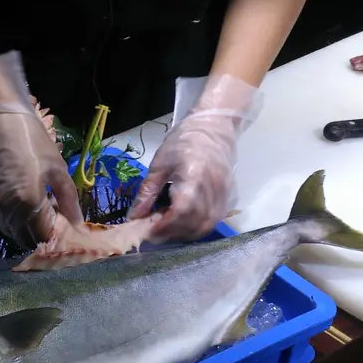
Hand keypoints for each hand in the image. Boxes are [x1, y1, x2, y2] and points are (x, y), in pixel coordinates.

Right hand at [0, 51, 82, 247]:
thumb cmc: (31, 140)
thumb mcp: (57, 169)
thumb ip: (69, 201)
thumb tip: (78, 224)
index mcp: (29, 204)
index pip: (42, 237)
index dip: (51, 232)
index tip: (57, 219)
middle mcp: (6, 211)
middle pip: (23, 237)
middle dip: (36, 231)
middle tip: (45, 212)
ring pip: (8, 228)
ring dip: (20, 223)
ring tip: (28, 199)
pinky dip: (6, 212)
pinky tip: (12, 192)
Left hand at [130, 74, 261, 241]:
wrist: (214, 129)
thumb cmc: (183, 142)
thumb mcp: (159, 165)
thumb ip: (147, 194)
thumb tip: (134, 217)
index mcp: (193, 178)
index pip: (180, 213)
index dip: (162, 226)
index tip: (146, 230)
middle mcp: (212, 191)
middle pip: (192, 224)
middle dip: (170, 233)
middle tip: (152, 230)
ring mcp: (223, 197)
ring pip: (203, 227)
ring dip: (182, 233)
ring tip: (166, 226)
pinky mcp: (228, 200)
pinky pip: (212, 222)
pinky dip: (195, 228)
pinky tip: (182, 222)